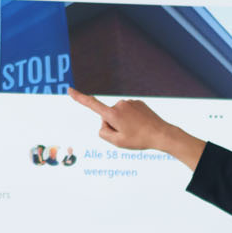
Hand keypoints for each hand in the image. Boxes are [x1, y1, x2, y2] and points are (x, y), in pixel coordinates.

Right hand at [66, 87, 205, 168]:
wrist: (161, 134)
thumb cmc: (139, 140)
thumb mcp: (117, 143)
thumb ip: (104, 133)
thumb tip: (104, 123)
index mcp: (112, 114)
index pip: (91, 104)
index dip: (79, 98)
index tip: (69, 90)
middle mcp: (119, 105)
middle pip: (107, 117)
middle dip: (114, 126)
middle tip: (128, 134)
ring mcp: (129, 103)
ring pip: (119, 115)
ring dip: (124, 123)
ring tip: (136, 131)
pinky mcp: (138, 103)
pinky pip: (128, 112)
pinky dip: (131, 119)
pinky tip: (141, 125)